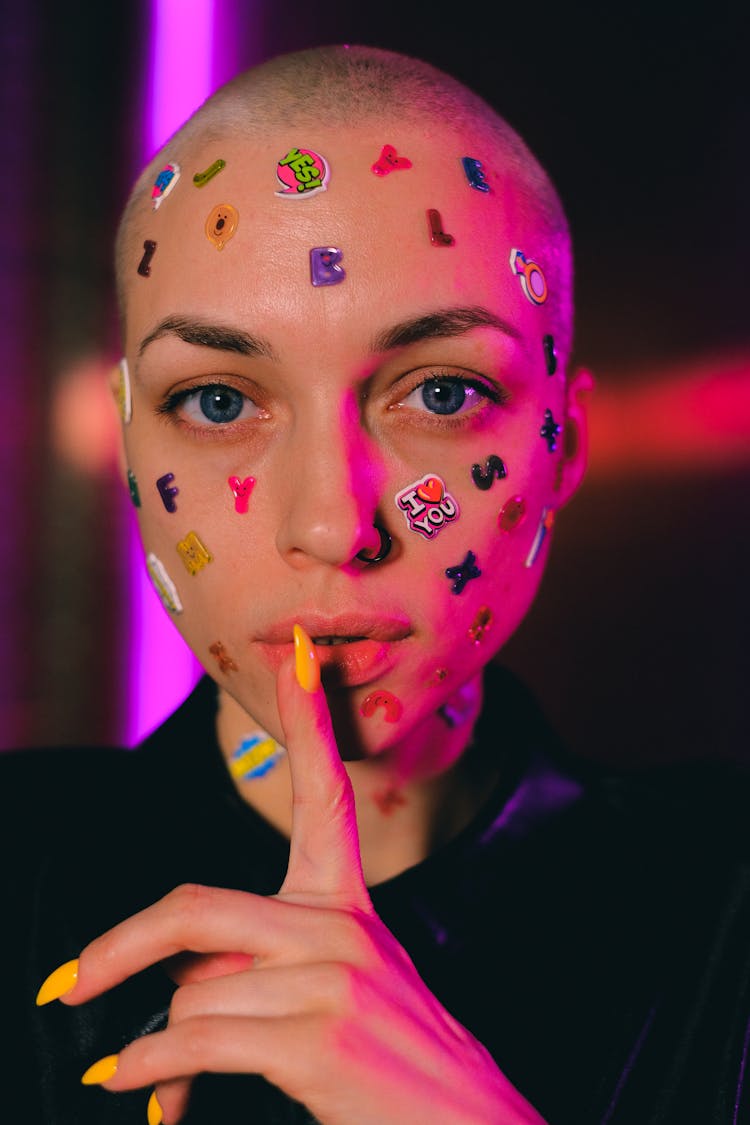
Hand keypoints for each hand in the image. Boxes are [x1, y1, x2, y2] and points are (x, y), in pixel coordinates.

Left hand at [57, 640, 545, 1123]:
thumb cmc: (392, 1066)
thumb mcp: (329, 1001)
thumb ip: (250, 981)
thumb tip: (160, 1017)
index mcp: (347, 905)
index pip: (324, 793)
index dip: (307, 719)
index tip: (296, 652)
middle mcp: (342, 926)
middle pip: (199, 907)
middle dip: (121, 945)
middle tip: (71, 983)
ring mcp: (334, 978)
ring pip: (193, 991)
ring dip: (154, 1047)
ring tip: (145, 1078)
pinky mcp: (321, 1037)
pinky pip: (198, 1038)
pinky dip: (150, 1068)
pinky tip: (144, 1093)